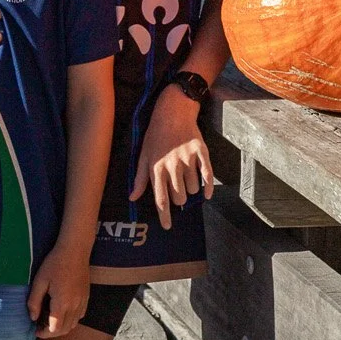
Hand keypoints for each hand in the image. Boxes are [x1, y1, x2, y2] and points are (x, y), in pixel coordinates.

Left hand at [27, 239, 90, 337]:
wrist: (75, 250)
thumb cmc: (55, 264)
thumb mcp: (39, 281)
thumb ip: (34, 301)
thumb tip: (32, 318)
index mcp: (62, 303)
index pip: (54, 329)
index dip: (44, 333)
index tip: (35, 330)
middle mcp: (74, 306)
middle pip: (65, 330)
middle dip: (52, 332)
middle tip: (40, 326)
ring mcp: (82, 302)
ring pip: (73, 324)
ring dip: (61, 327)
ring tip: (50, 320)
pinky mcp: (86, 297)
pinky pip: (80, 315)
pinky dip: (71, 319)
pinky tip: (62, 312)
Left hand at [130, 83, 214, 230]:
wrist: (173, 112)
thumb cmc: (155, 136)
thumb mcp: (143, 156)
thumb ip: (140, 179)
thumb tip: (132, 198)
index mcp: (156, 169)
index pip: (161, 199)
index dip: (164, 216)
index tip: (167, 227)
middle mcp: (172, 166)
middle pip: (179, 197)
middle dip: (179, 199)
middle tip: (178, 192)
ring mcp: (188, 159)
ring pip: (193, 189)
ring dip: (191, 190)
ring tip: (187, 179)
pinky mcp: (201, 153)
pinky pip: (207, 176)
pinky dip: (208, 188)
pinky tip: (206, 194)